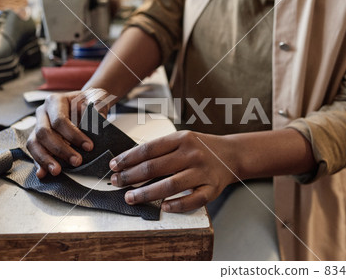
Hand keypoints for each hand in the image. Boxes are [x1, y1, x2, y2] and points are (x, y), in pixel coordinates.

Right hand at [27, 88, 112, 178]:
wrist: (86, 101)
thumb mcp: (95, 101)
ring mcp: (38, 125)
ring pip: (34, 143)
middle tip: (76, 161)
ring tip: (57, 170)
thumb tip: (98, 124)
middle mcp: (43, 112)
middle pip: (44, 133)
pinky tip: (43, 172)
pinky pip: (34, 151)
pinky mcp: (38, 138)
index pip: (60, 120)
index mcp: (55, 101)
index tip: (88, 146)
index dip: (73, 135)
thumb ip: (96, 112)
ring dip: (46, 159)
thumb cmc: (89, 101)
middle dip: (61, 150)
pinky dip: (39, 162)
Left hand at [109, 131, 238, 212]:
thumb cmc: (201, 148)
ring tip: (131, 197)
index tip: (114, 165)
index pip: (149, 149)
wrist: (232, 154)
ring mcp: (202, 172)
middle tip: (116, 182)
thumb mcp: (182, 139)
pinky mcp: (212, 188)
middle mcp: (191, 154)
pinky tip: (163, 207)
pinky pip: (192, 200)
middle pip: (155, 167)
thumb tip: (130, 161)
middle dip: (131, 176)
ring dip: (146, 193)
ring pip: (170, 185)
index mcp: (182, 139)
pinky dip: (176, 205)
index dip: (128, 158)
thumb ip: (161, 149)